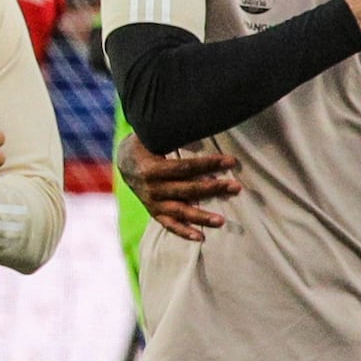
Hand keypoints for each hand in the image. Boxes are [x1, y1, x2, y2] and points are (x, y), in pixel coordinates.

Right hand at [120, 132, 239, 241]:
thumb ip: (172, 136)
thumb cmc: (147, 144)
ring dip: (201, 216)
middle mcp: (152, 188)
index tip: (231, 161)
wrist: (125, 161)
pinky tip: (201, 237)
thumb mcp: (154, 136)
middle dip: (214, 188)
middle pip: (187, 189)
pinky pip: (169, 224)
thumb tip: (199, 122)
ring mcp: (152, 202)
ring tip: (222, 221)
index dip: (209, 164)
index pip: (186, 167)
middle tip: (236, 187)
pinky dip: (184, 232)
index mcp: (152, 168)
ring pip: (180, 211)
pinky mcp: (154, 212)